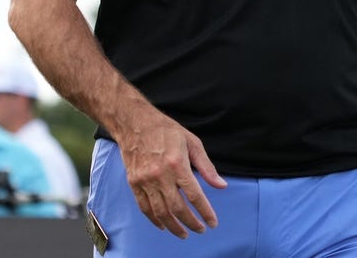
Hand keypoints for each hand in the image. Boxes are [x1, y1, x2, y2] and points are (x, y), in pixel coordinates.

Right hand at [117, 108, 227, 238]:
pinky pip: (144, 207)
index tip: (212, 222)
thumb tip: (221, 185)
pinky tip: (164, 225)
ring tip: (184, 233)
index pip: (194, 195)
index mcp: (177, 164)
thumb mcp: (192, 143)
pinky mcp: (134, 183)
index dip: (204, 212)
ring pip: (160, 212)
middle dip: (191, 223)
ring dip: (173, 226)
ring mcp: (145, 181)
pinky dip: (154, 220)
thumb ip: (207, 167)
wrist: (135, 124)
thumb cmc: (166, 131)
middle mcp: (160, 175)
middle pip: (177, 208)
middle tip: (200, 229)